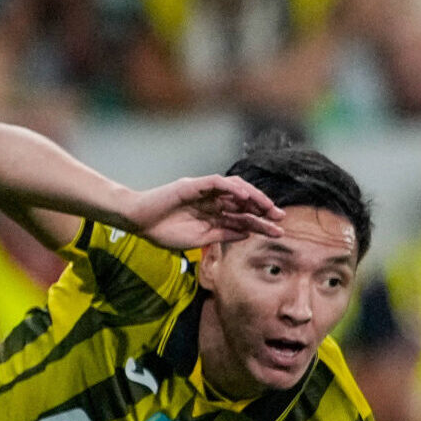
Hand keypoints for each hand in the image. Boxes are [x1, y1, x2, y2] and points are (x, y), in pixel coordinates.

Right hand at [123, 175, 285, 251]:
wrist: (139, 222)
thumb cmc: (165, 231)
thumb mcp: (200, 238)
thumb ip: (222, 233)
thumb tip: (247, 233)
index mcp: (214, 215)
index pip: (242, 217)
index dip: (260, 223)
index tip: (278, 231)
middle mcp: (213, 201)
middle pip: (244, 203)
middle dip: (263, 209)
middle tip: (281, 218)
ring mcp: (204, 192)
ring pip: (235, 189)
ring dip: (253, 196)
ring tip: (268, 207)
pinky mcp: (194, 184)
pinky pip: (218, 182)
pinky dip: (233, 187)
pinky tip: (246, 196)